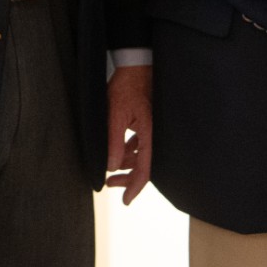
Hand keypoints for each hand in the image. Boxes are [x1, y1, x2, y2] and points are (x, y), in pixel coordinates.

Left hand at [105, 64, 154, 203]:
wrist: (135, 66)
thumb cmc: (126, 86)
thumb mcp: (115, 114)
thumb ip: (114, 141)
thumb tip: (112, 166)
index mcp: (151, 134)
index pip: (145, 169)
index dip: (135, 187)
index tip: (126, 200)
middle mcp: (155, 135)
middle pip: (144, 165)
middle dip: (128, 177)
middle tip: (111, 184)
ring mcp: (152, 129)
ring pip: (141, 155)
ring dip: (127, 163)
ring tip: (111, 168)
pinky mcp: (148, 123)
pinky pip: (141, 144)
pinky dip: (130, 151)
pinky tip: (119, 152)